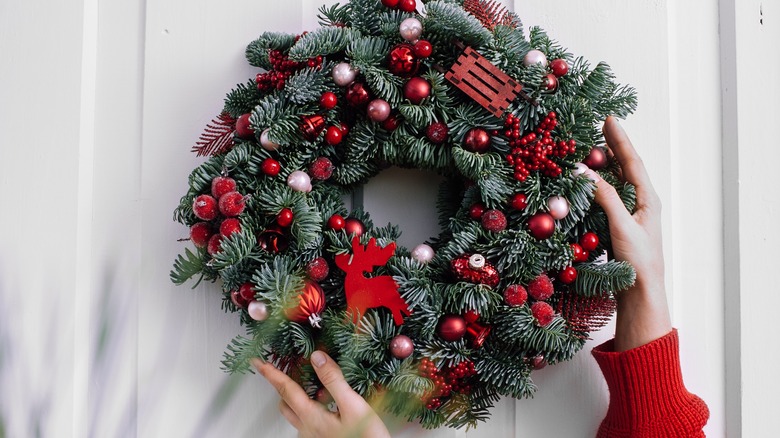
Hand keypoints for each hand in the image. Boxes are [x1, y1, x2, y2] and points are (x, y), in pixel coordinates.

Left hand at [253, 351, 390, 437]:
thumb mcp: (353, 405)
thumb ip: (333, 380)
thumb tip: (317, 358)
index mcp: (312, 417)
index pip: (286, 390)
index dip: (271, 374)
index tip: (258, 362)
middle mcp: (308, 429)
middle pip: (286, 404)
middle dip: (280, 386)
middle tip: (279, 370)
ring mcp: (315, 436)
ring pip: (296, 414)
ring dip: (295, 398)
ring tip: (307, 384)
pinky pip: (308, 421)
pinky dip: (310, 407)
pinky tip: (326, 402)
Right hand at [584, 116, 671, 351]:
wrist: (640, 294)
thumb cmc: (637, 262)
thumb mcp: (620, 226)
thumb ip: (603, 196)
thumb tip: (584, 170)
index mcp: (647, 200)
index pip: (632, 162)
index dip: (620, 140)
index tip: (609, 120)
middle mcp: (640, 204)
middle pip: (625, 169)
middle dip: (611, 148)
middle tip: (596, 128)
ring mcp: (629, 215)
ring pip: (615, 183)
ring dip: (602, 165)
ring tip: (589, 148)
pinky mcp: (618, 226)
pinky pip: (606, 198)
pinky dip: (595, 186)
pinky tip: (584, 183)